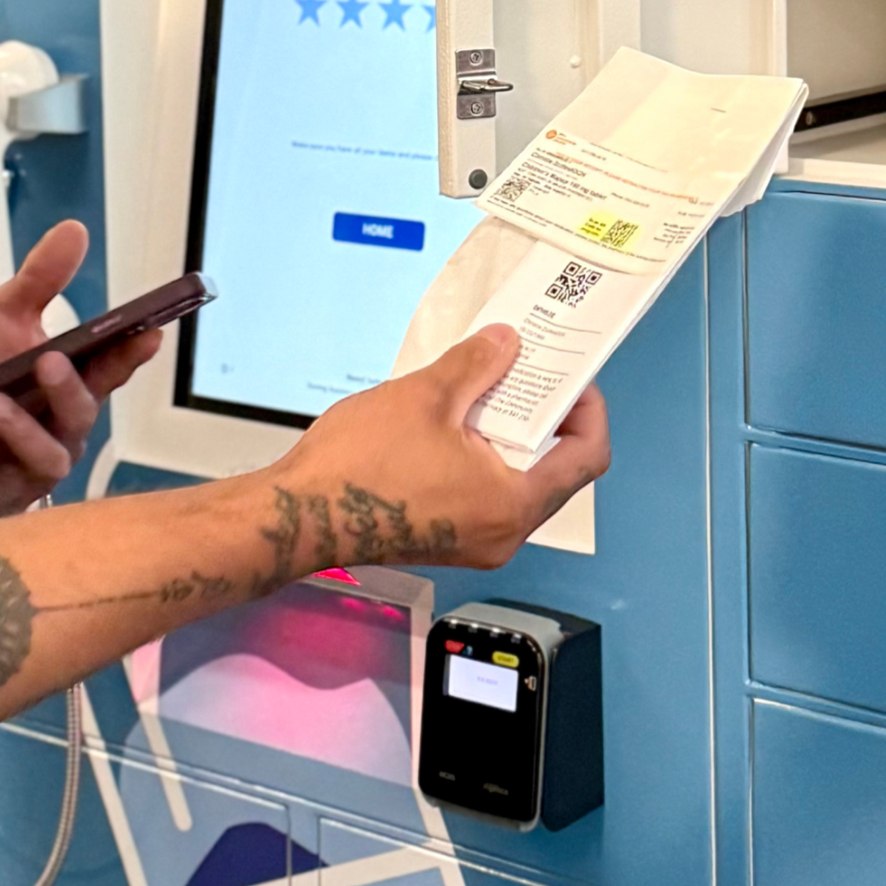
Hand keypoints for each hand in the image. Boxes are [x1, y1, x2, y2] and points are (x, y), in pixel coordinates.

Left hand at [0, 221, 161, 514]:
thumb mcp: (1, 317)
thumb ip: (40, 281)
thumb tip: (75, 229)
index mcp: (67, 389)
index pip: (109, 372)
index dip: (131, 355)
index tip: (150, 332)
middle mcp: (57, 433)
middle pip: (81, 418)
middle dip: (69, 391)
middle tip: (48, 360)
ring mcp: (24, 471)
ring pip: (45, 461)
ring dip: (20, 431)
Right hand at [256, 326, 609, 579]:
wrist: (297, 516)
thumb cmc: (361, 464)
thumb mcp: (428, 396)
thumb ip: (478, 365)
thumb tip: (508, 343)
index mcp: (513, 505)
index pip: (586, 457)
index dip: (587, 409)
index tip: (568, 376)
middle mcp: (503, 534)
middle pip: (554, 471)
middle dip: (545, 417)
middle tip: (526, 372)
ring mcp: (473, 542)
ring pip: (516, 482)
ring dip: (509, 436)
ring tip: (486, 388)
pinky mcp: (444, 539)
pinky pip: (484, 494)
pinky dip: (482, 457)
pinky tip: (455, 420)